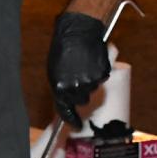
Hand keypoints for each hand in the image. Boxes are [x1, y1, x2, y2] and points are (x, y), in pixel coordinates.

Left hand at [47, 11, 112, 126]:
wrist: (78, 32)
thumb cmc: (63, 49)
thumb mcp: (54, 71)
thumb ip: (60, 88)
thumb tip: (65, 100)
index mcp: (59, 88)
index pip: (66, 111)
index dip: (72, 120)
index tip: (77, 125)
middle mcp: (75, 88)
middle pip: (82, 100)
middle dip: (80, 92)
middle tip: (78, 77)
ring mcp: (90, 82)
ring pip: (93, 89)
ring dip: (89, 80)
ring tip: (83, 65)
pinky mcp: (102, 74)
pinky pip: (101, 79)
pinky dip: (98, 72)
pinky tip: (91, 61)